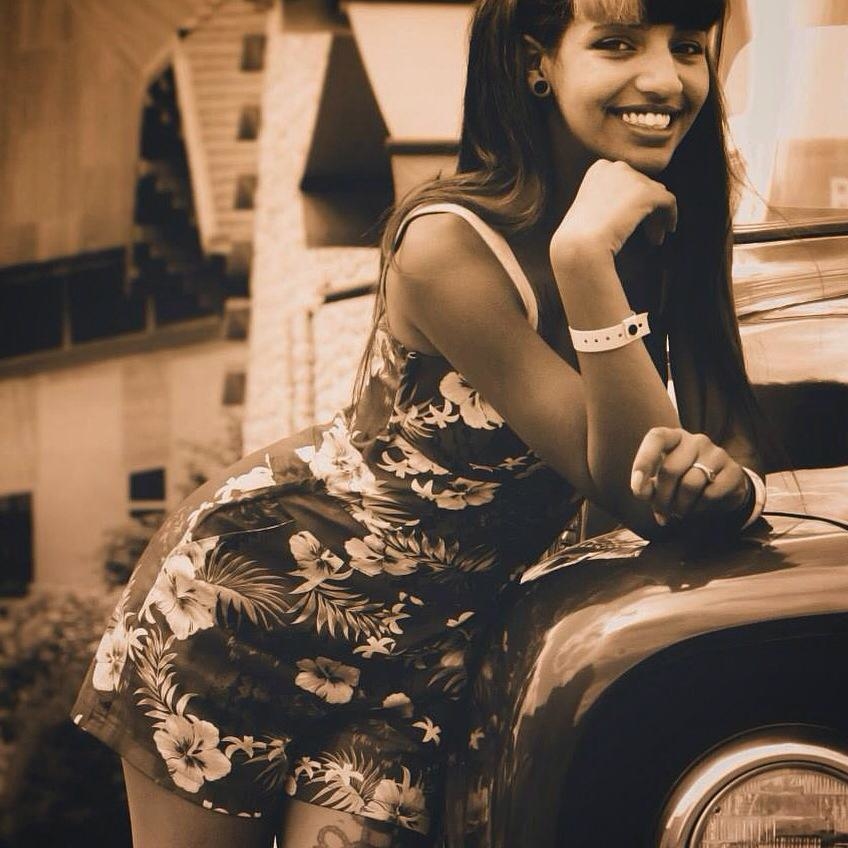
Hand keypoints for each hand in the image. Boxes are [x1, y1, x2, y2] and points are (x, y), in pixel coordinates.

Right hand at [550, 159, 677, 263]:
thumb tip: (633, 204)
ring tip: (655, 238)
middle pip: (642, 186)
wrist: (579, 246)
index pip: (627, 180)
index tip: (631, 222)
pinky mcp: (647, 193)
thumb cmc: (578, 238)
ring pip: (656, 195)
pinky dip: (671, 215)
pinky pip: (669, 201)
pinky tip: (668, 230)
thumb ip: (609, 201)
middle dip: (646, 210)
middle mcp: (616, 167)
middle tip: (648, 234)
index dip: (632, 202)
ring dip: (656, 217)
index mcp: (599, 169)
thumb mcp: (589, 211)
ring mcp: (632, 178)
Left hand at [630, 427, 749, 526]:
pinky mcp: (733, 470)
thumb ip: (649, 486)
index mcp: (673, 438)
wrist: (722, 488)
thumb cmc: (683, 481)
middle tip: (662, 512)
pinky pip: (710, 494)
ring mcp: (716, 453)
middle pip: (671, 469)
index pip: (656, 438)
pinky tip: (698, 508)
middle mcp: (695, 440)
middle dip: (662, 498)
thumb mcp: (662, 482)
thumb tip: (642, 493)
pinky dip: (699, 508)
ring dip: (680, 506)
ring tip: (679, 512)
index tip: (637, 487)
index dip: (643, 461)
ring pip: (690, 484)